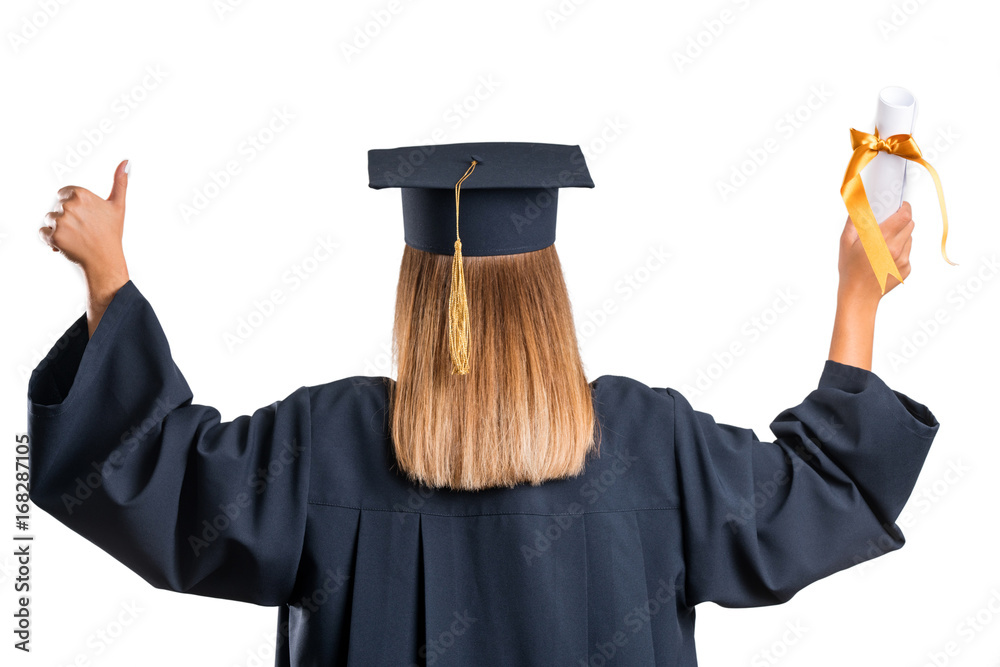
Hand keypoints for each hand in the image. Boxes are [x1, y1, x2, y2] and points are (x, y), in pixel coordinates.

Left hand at [40, 159, 129, 284]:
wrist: (106, 260)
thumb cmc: (111, 233)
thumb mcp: (118, 206)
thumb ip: (120, 182)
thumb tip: (126, 162)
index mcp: (81, 194)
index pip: (64, 194)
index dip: (73, 206)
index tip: (85, 217)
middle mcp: (70, 206)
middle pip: (57, 207)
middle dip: (66, 218)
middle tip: (83, 230)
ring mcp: (61, 221)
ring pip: (50, 220)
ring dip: (58, 229)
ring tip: (76, 238)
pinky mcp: (53, 236)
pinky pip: (43, 233)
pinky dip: (51, 240)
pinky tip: (65, 245)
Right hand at [837, 201, 913, 307]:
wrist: (858, 296)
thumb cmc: (850, 270)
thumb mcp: (846, 243)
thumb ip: (854, 221)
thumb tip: (856, 203)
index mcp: (882, 239)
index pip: (905, 216)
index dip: (905, 207)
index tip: (901, 205)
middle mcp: (896, 249)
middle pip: (910, 225)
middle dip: (902, 220)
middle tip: (890, 223)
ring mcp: (903, 260)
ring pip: (909, 238)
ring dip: (901, 235)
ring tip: (884, 243)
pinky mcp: (906, 269)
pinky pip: (907, 252)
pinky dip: (900, 250)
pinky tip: (885, 257)